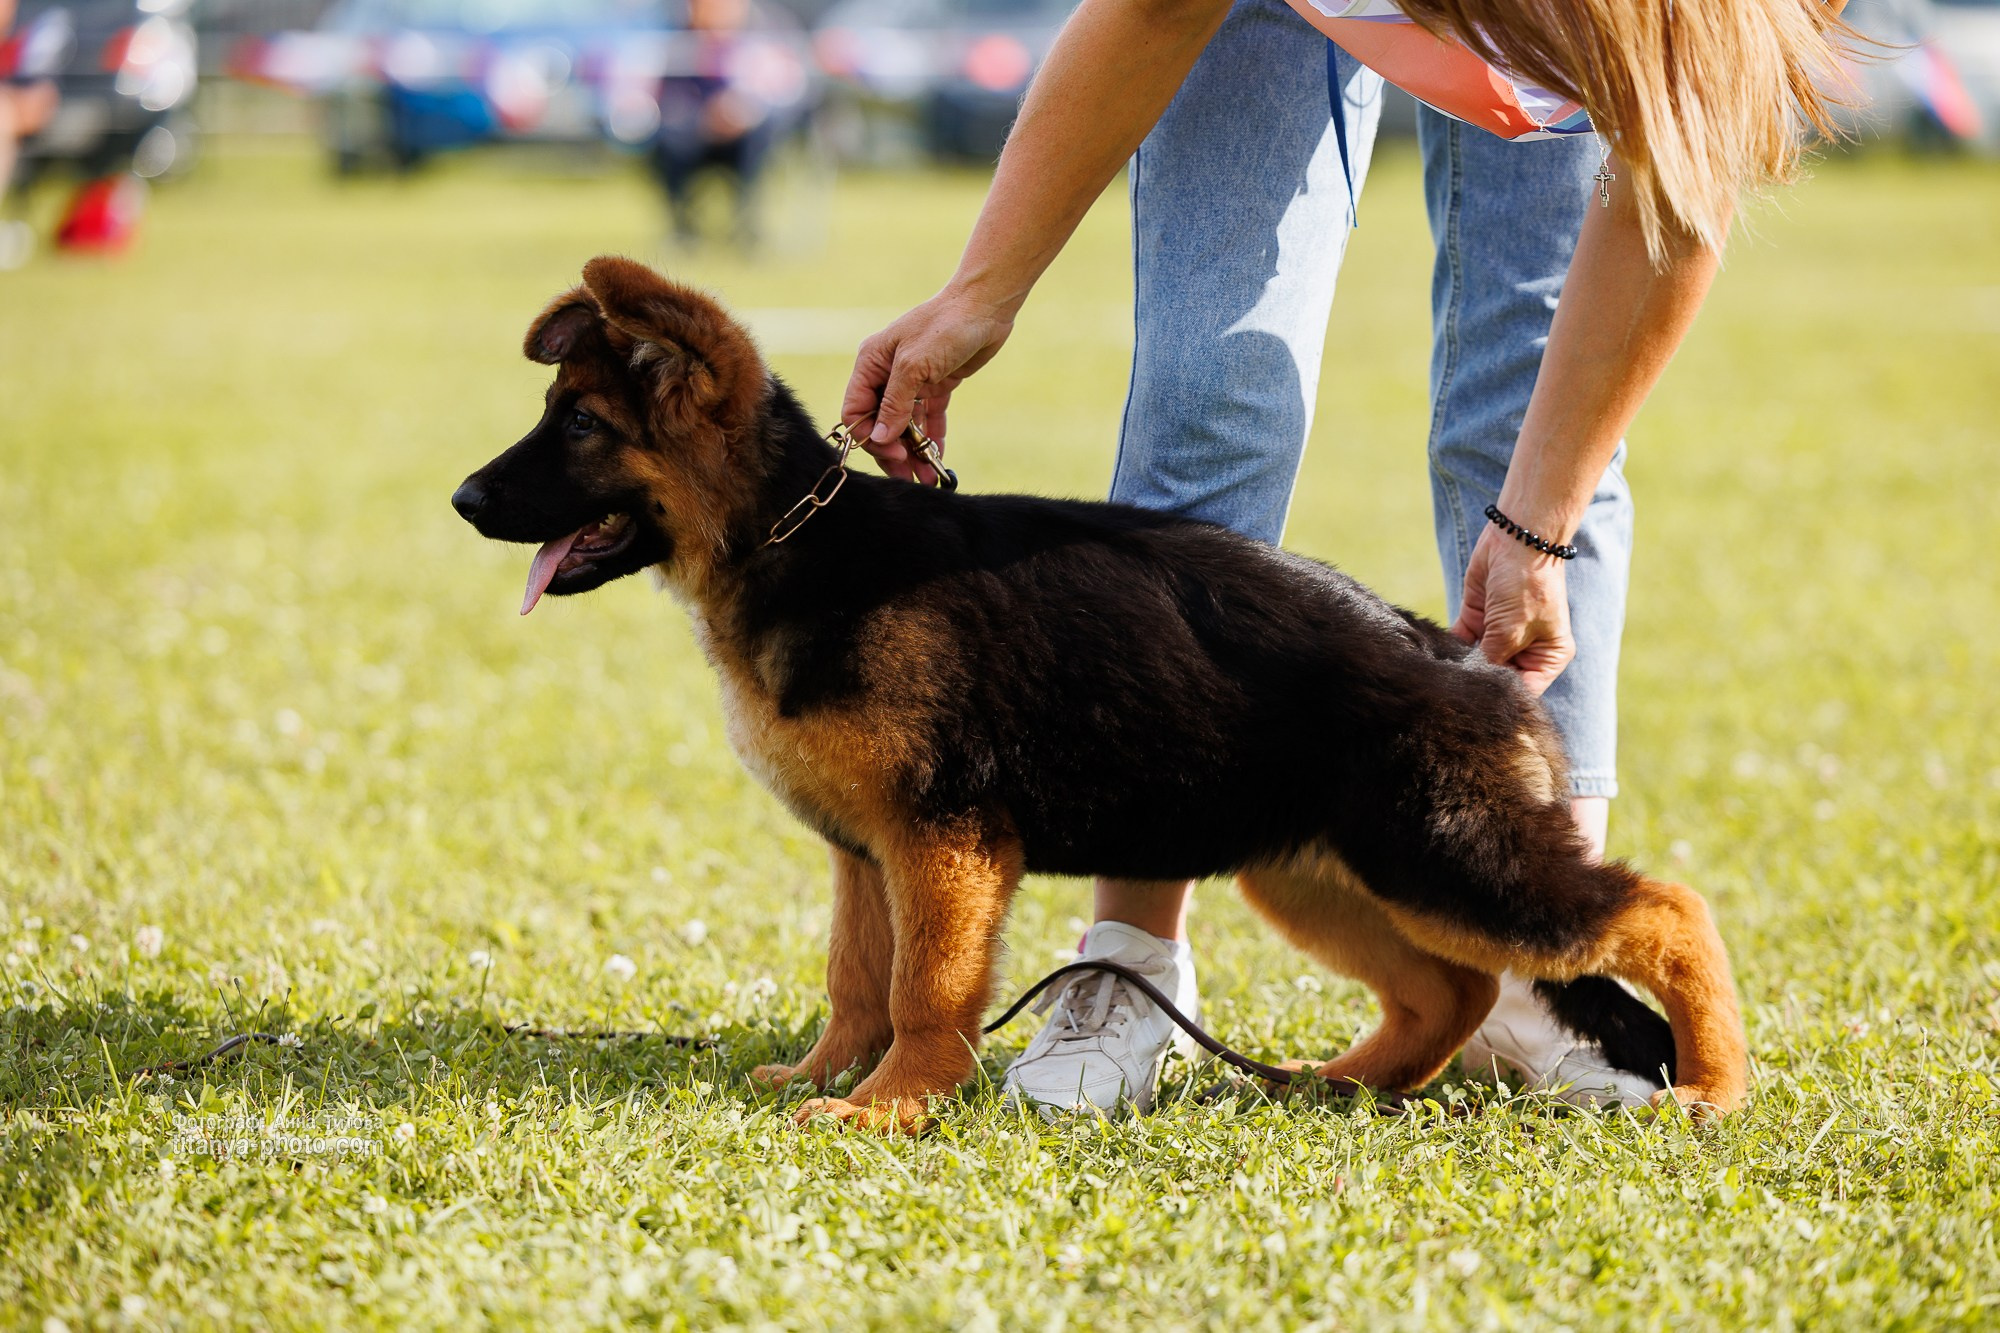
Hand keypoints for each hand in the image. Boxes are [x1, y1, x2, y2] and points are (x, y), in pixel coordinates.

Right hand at [841, 287, 1015, 481]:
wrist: (985, 306)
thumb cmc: (945, 326)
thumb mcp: (914, 366)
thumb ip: (895, 404)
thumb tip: (880, 439)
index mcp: (871, 364)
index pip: (856, 410)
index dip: (869, 437)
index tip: (892, 455)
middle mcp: (887, 374)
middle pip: (881, 423)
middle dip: (893, 451)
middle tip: (908, 477)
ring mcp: (912, 381)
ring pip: (905, 425)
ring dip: (914, 452)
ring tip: (926, 478)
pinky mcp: (936, 386)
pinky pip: (928, 419)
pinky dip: (932, 439)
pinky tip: (938, 460)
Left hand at [1450, 524, 1574, 695]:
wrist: (1517, 538)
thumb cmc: (1528, 585)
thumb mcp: (1511, 630)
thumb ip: (1492, 660)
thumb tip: (1471, 684)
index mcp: (1548, 655)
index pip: (1525, 690)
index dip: (1504, 699)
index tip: (1479, 707)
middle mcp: (1525, 648)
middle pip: (1499, 676)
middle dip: (1479, 681)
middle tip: (1456, 692)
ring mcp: (1500, 633)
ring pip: (1477, 659)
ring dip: (1462, 665)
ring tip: (1445, 676)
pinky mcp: (1478, 618)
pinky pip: (1461, 641)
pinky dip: (1450, 649)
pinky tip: (1438, 658)